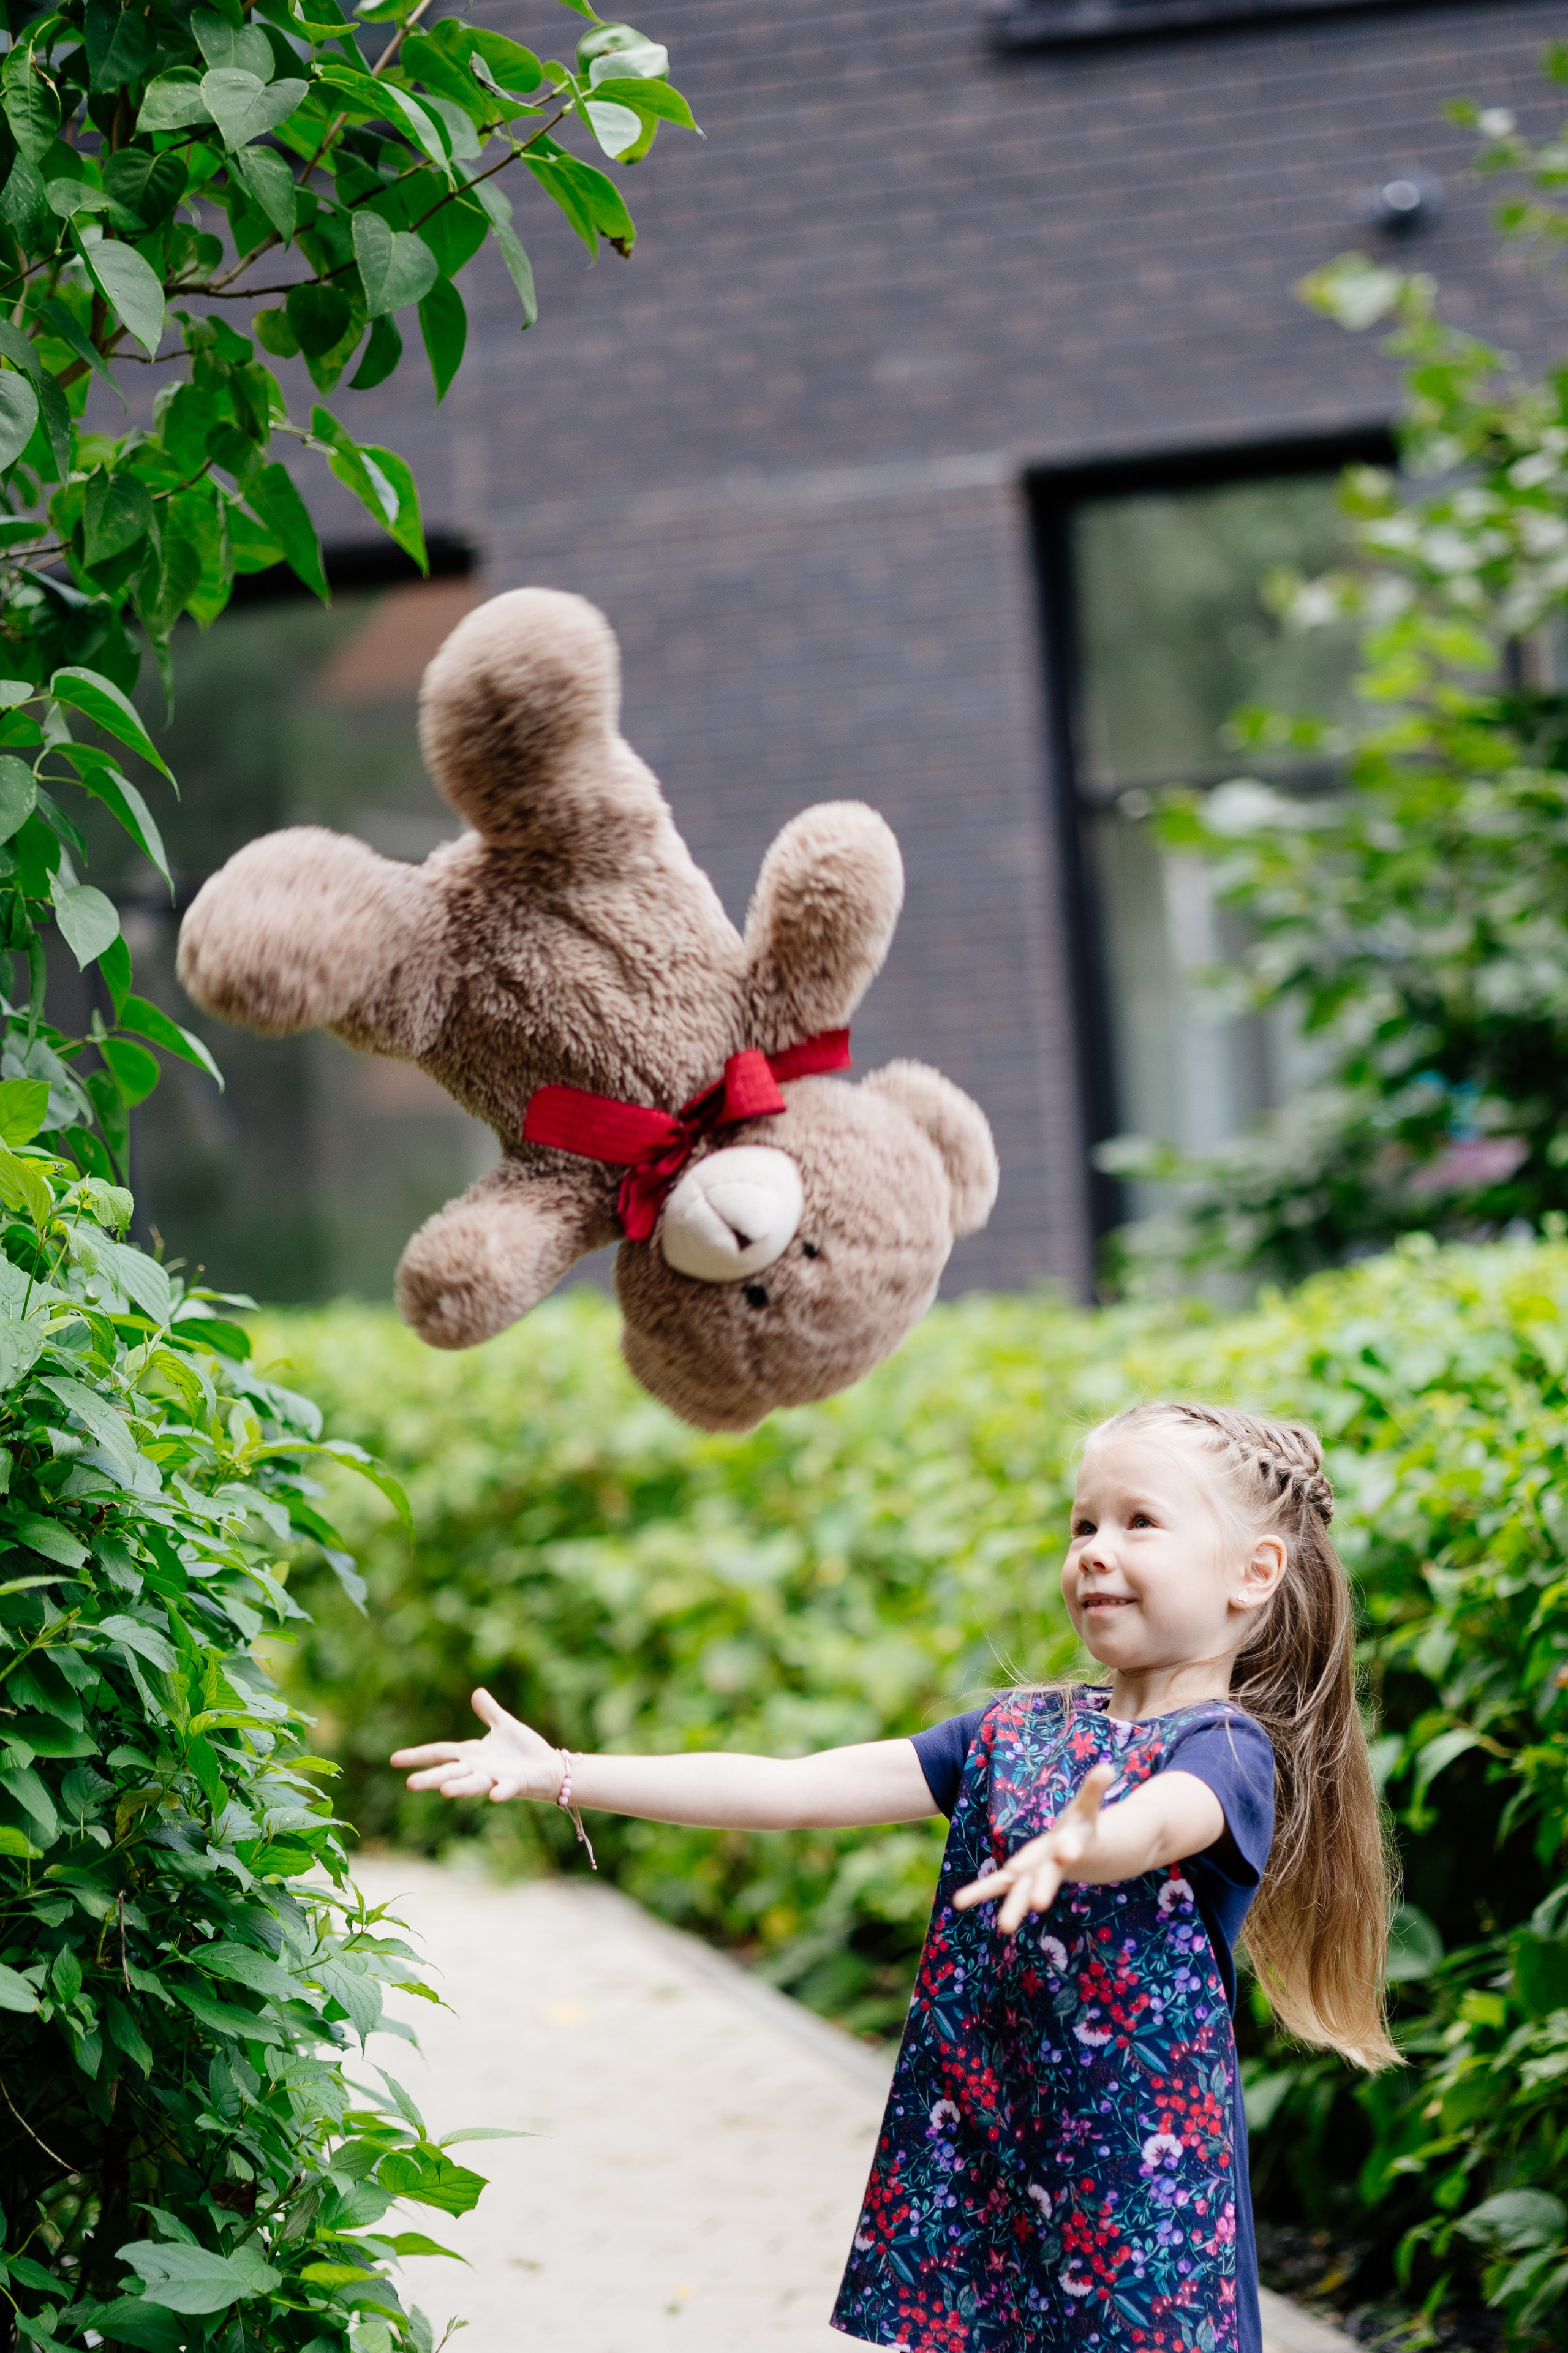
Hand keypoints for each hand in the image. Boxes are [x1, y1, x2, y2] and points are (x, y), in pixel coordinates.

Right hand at [390, 1687, 561, 1803]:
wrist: (549, 1768)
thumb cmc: (525, 1750)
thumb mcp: (505, 1725)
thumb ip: (489, 1711)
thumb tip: (477, 1692)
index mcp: (472, 1754)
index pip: (440, 1753)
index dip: (417, 1755)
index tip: (393, 1760)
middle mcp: (478, 1769)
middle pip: (450, 1772)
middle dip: (431, 1778)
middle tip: (410, 1784)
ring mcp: (495, 1778)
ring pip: (473, 1784)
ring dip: (460, 1788)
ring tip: (444, 1791)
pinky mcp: (515, 1785)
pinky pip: (506, 1789)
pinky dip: (501, 1792)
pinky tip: (494, 1796)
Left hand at [953, 1763, 1114, 1933]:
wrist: (1083, 1857)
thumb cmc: (1082, 1826)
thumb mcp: (1087, 1807)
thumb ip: (1094, 1789)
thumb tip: (1107, 1767)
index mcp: (1071, 1844)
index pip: (1070, 1844)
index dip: (1069, 1847)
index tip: (1067, 1851)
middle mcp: (1053, 1864)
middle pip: (1048, 1877)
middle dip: (1043, 1888)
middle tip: (1038, 1904)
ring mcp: (1035, 1873)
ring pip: (1021, 1889)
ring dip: (1012, 1905)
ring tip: (1004, 1927)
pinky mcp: (1020, 1876)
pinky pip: (998, 1885)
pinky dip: (980, 1891)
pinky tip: (958, 1902)